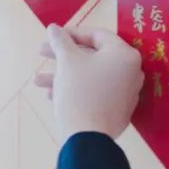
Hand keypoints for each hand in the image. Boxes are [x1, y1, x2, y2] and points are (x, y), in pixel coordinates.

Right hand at [34, 25, 144, 142]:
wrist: (87, 139)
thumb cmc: (79, 92)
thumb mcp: (67, 62)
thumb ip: (61, 41)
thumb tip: (54, 28)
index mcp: (125, 55)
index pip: (97, 35)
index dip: (71, 34)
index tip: (52, 36)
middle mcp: (131, 72)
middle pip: (93, 56)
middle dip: (64, 56)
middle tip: (41, 53)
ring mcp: (126, 93)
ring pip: (90, 76)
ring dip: (64, 75)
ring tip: (38, 81)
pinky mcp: (117, 110)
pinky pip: (95, 92)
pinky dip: (76, 89)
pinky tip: (51, 95)